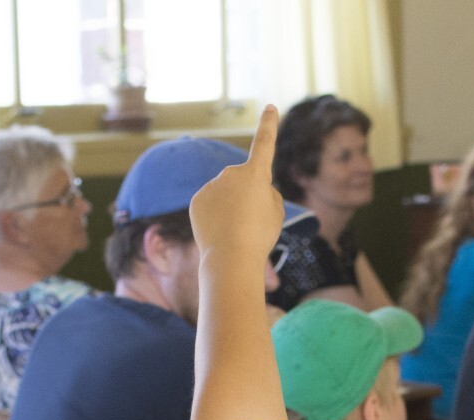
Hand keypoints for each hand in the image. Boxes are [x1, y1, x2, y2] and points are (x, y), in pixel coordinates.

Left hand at [190, 104, 285, 262]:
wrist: (230, 258)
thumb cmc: (259, 236)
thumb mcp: (276, 213)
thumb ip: (267, 195)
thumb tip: (253, 190)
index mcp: (256, 174)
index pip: (265, 144)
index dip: (269, 126)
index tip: (270, 108)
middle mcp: (232, 173)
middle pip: (244, 182)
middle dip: (247, 196)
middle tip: (251, 222)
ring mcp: (212, 185)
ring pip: (226, 194)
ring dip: (231, 208)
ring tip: (235, 230)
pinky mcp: (197, 199)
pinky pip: (210, 204)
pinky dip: (215, 216)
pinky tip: (219, 231)